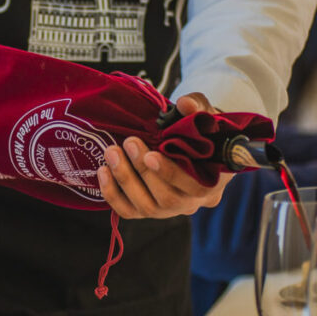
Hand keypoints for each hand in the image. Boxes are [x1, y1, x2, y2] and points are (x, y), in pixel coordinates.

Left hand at [97, 93, 233, 218]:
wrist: (187, 147)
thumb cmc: (200, 132)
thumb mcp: (206, 116)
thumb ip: (198, 108)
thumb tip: (185, 103)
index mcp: (212, 183)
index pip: (196, 188)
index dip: (171, 174)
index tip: (151, 155)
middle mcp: (191, 203)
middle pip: (168, 199)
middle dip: (143, 172)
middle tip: (129, 142)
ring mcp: (167, 210)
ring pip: (146, 207)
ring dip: (126, 180)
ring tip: (112, 152)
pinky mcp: (146, 211)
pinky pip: (127, 211)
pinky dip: (112, 194)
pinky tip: (103, 171)